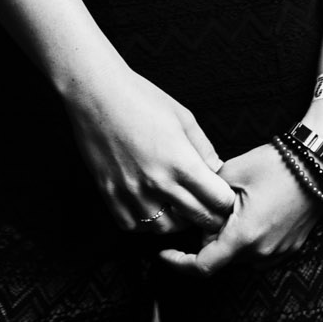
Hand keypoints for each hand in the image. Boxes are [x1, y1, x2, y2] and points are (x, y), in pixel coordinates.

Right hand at [62, 68, 236, 237]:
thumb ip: (204, 149)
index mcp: (181, 162)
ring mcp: (131, 191)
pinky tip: (148, 206)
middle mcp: (158, 182)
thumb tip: (217, 173)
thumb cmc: (141, 98)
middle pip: (197, 219)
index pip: (218, 201)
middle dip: (209, 216)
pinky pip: (131, 225)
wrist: (96, 92)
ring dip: (176, 221)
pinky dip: (143, 222)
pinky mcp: (109, 193)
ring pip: (164, 229)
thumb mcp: (183, 118)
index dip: (225, 202)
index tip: (223, 197)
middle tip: (208, 209)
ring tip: (177, 206)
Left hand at [156, 138, 322, 275]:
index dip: (178, 262)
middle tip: (205, 210)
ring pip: (239, 255)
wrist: (321, 164)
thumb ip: (206, 195)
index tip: (164, 252)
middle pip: (221, 258)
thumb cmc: (277, 164)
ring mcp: (278, 252)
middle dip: (207, 239)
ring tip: (233, 206)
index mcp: (243, 236)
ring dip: (228, 239)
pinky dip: (247, 238)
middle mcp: (261, 252)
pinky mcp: (290, 247)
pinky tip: (251, 210)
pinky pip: (259, 251)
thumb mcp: (231, 172)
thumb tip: (194, 207)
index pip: (202, 266)